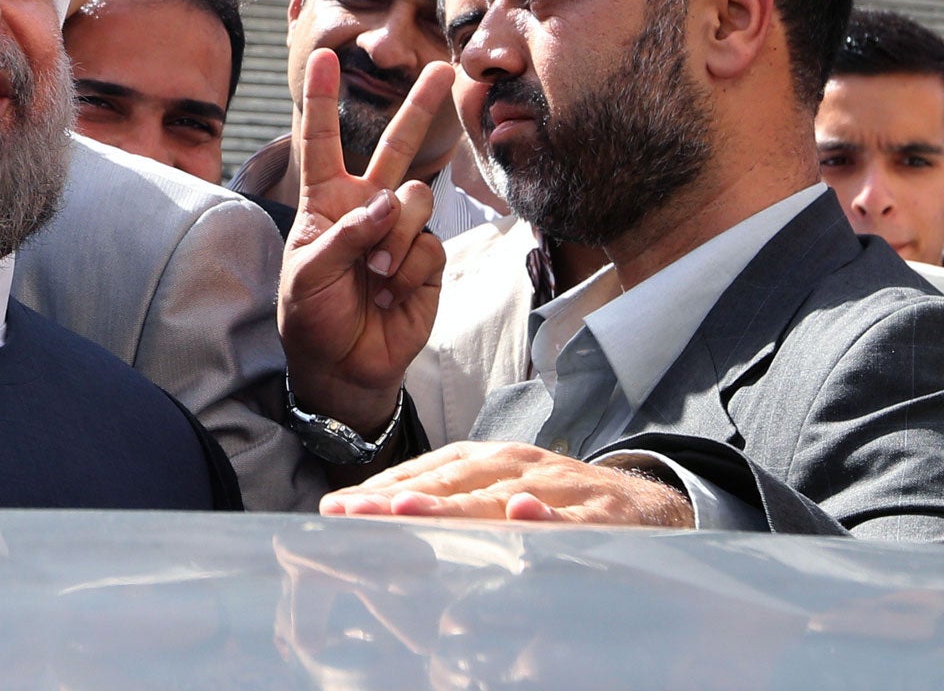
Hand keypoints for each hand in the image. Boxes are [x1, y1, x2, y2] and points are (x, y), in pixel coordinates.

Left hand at [278, 48, 452, 433]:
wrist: (343, 365)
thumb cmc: (312, 314)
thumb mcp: (308, 272)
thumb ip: (346, 234)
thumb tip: (390, 205)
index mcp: (327, 200)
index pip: (322, 142)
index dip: (323, 100)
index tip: (325, 57)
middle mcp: (368, 206)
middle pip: (397, 147)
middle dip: (420, 107)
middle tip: (443, 70)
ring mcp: (401, 232)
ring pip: (417, 200)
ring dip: (396, 237)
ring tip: (376, 274)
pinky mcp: (427, 261)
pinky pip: (429, 245)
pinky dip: (408, 268)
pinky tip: (392, 292)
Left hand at [321, 441, 694, 526]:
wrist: (648, 504)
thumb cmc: (555, 504)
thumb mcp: (498, 498)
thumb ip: (449, 508)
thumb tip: (384, 519)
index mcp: (484, 462)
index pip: (421, 474)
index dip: (377, 491)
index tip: (333, 508)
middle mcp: (513, 466)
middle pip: (447, 483)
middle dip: (395, 498)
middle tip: (351, 512)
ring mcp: (555, 486)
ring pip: (497, 496)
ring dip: (452, 504)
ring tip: (406, 511)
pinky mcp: (600, 511)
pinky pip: (572, 518)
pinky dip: (548, 517)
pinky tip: (523, 516)